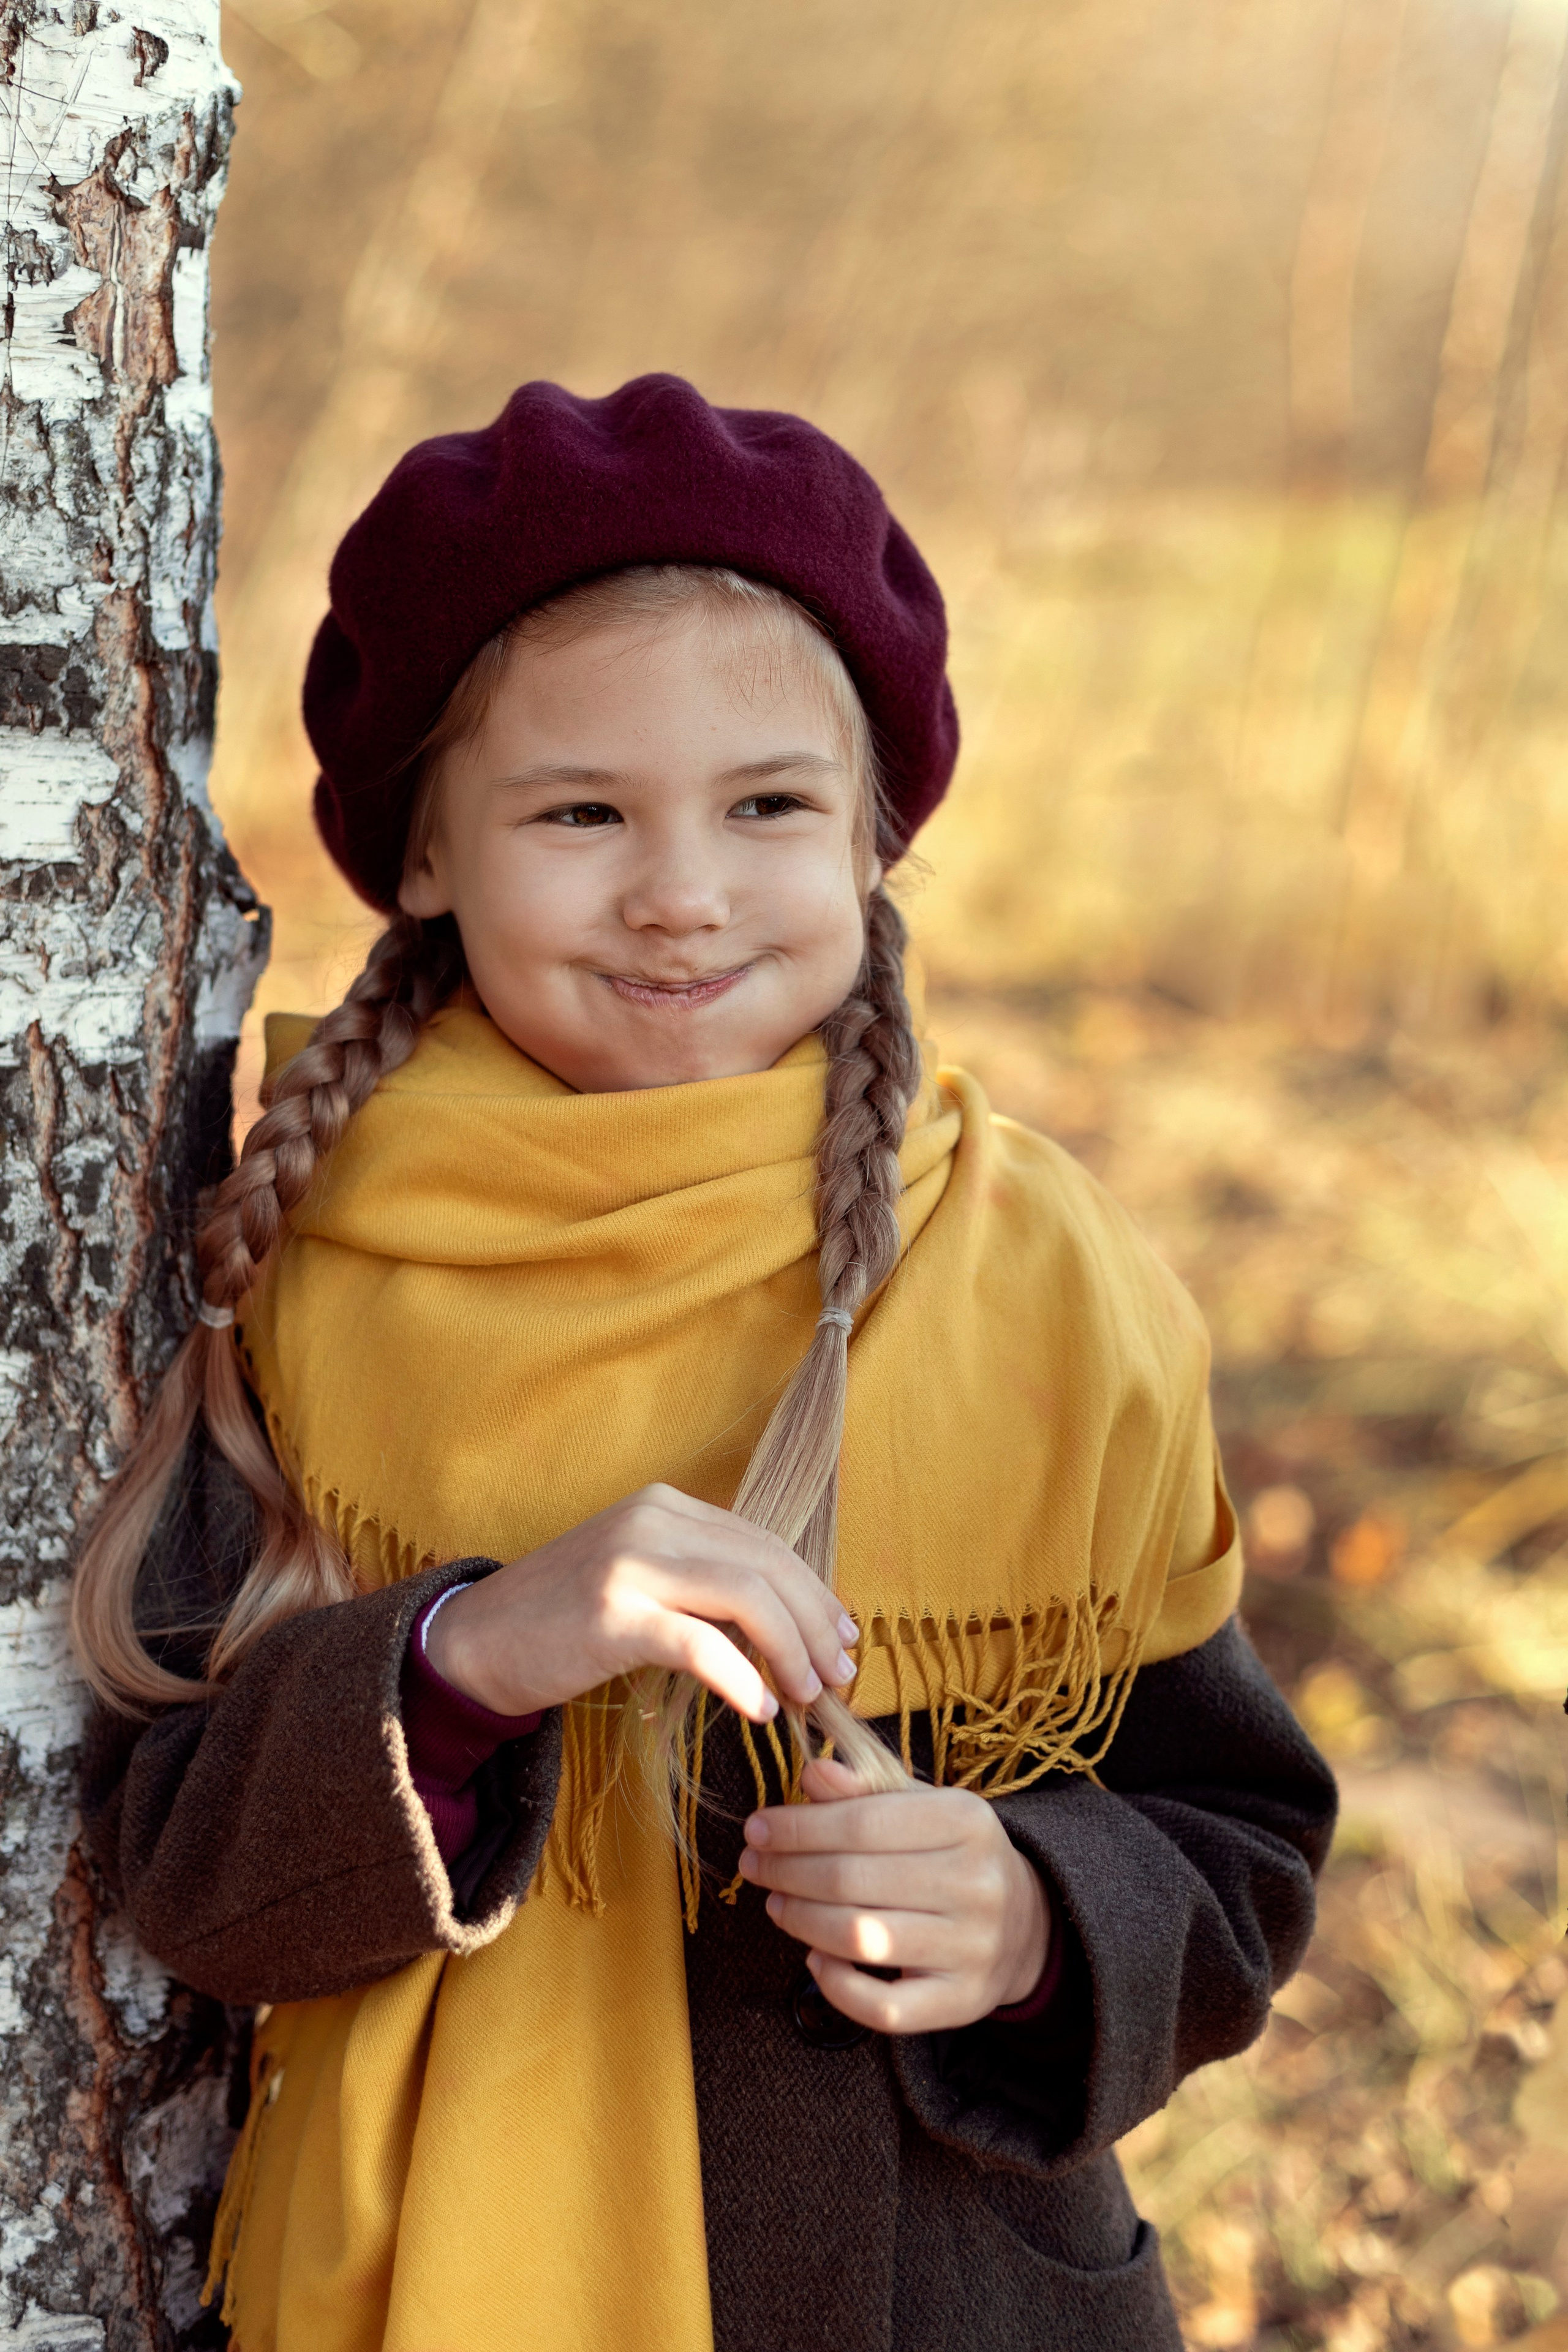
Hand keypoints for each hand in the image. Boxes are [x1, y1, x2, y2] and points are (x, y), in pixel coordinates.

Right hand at [424, 1483, 857, 1721]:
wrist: (477, 1641)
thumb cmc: (567, 1619)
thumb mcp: (642, 1576)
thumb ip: (703, 1580)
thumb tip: (789, 1617)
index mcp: (667, 1505)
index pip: (766, 1544)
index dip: (815, 1592)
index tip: (843, 1638)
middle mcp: (653, 1520)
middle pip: (768, 1566)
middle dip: (817, 1625)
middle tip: (840, 1677)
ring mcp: (629, 1563)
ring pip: (746, 1597)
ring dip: (791, 1651)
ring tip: (807, 1697)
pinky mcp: (610, 1615)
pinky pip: (698, 1643)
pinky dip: (741, 1678)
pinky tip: (759, 1709)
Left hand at [738, 1756, 1050, 2032]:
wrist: (1022, 1921)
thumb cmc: (951, 1854)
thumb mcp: (920, 1806)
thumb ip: (865, 1791)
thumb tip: (812, 1774)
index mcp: (967, 1821)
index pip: (861, 1822)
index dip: (798, 1827)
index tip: (757, 1828)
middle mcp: (977, 1884)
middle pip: (853, 1880)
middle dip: (787, 1871)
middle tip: (753, 1865)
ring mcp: (973, 1948)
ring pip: (861, 1939)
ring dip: (801, 1921)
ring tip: (776, 1903)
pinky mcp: (962, 2002)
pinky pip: (884, 2008)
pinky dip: (837, 1987)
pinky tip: (815, 1959)